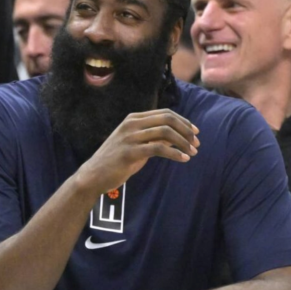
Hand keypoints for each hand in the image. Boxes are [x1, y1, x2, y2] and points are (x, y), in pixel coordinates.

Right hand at [77, 109, 198, 197]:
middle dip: (186, 130)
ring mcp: (129, 137)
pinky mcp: (130, 152)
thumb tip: (176, 136)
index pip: (165, 113)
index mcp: (133, 119)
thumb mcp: (135, 144)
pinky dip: (175, 154)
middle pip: (168, 119)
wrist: (94, 175)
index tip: (195, 132)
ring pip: (165, 132)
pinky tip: (183, 159)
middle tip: (196, 143)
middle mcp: (131, 124)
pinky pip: (159, 149)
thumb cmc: (116, 161)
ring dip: (183, 143)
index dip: (183, 121)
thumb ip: (153, 137)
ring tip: (193, 152)